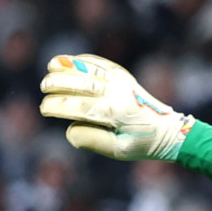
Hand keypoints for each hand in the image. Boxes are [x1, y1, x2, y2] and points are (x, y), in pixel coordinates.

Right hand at [38, 54, 192, 161]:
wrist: (168, 130)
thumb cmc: (139, 143)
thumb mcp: (116, 150)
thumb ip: (91, 140)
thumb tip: (69, 129)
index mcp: (116, 114)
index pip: (80, 106)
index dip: (58, 106)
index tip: (44, 108)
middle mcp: (119, 94)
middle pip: (83, 84)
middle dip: (59, 83)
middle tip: (44, 87)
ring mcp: (122, 82)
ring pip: (91, 69)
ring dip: (68, 66)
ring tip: (50, 66)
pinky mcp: (123, 76)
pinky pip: (100, 63)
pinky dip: (82, 60)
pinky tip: (66, 60)